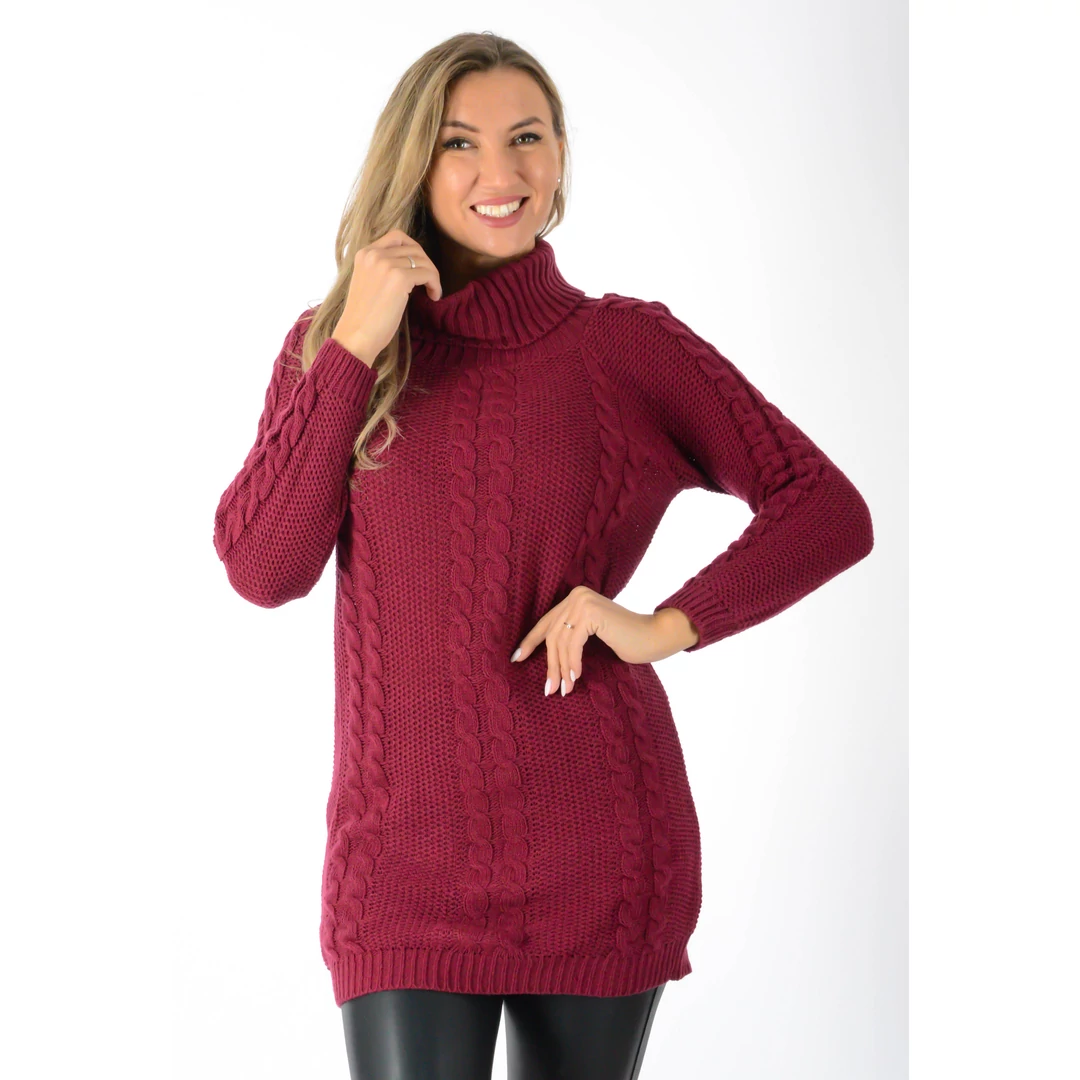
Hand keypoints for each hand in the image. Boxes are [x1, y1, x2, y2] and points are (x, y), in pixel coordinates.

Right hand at [332, 229, 441, 363]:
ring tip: (432, 292)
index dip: (414, 249)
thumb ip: (382, 268)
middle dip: (426, 264)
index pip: (397, 237)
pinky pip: (428, 274)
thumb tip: (411, 264)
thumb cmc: (364, 317)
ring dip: (432, 276)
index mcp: (365, 253)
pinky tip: (434, 297)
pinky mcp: (399, 278)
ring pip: (423, 260)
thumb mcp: (369, 282)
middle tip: (429, 282)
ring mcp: (386, 264)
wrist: (355, 336)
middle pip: (413, 248)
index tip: (419, 267)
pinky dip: (435, 284)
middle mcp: (374, 254)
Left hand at [510, 586, 696, 696]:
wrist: (654, 636)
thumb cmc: (626, 641)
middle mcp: (577, 595)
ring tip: (563, 690)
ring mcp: (584, 602)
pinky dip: (573, 663)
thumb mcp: (591, 636)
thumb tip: (546, 657)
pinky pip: (573, 644)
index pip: (546, 623)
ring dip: (561, 669)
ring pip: (561, 641)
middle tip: (549, 689)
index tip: (516, 659)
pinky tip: (576, 678)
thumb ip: (571, 636)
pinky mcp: (592, 613)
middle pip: (552, 635)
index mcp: (574, 598)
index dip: (530, 642)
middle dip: (549, 664)